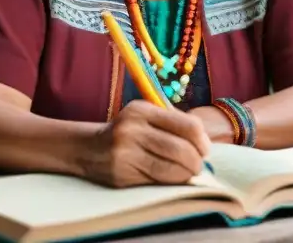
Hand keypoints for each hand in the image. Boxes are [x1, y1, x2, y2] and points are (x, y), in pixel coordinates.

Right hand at [83, 100, 211, 187]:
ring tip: (190, 174)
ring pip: (169, 168)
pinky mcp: (120, 174)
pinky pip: (154, 180)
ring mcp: (125, 153)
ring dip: (186, 174)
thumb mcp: (145, 116)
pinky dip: (170, 181)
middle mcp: (133, 130)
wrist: (87, 148)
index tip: (205, 150)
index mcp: (143, 111)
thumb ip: (172, 123)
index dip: (202, 140)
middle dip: (196, 161)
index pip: (187, 125)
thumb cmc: (127, 131)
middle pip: (180, 148)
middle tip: (199, 166)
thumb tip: (204, 144)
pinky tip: (174, 179)